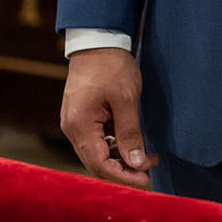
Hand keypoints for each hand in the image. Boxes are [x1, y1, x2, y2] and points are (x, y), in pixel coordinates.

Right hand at [60, 47, 157, 189]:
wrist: (98, 41)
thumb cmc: (112, 67)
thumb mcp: (127, 100)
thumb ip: (130, 133)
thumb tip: (136, 164)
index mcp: (80, 126)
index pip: (99, 165)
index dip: (123, 176)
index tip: (145, 180)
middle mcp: (72, 128)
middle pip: (96, 163)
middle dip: (123, 170)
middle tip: (149, 170)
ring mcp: (74, 123)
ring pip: (96, 153)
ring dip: (120, 158)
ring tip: (146, 156)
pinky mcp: (81, 117)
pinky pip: (95, 140)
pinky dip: (113, 146)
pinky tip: (131, 143)